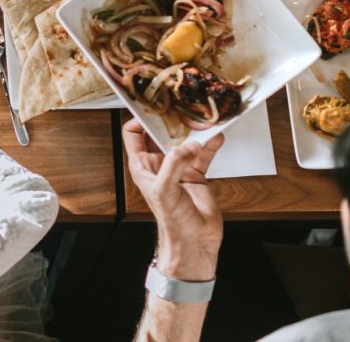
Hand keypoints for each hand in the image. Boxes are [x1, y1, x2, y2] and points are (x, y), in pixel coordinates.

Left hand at [122, 118, 223, 280]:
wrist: (195, 242)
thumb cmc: (172, 223)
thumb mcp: (165, 191)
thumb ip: (174, 165)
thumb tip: (188, 146)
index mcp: (142, 166)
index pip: (133, 134)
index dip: (139, 119)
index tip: (153, 108)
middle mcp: (159, 164)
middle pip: (162, 134)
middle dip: (172, 121)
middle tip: (182, 108)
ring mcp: (178, 168)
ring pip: (185, 142)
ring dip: (194, 132)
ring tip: (203, 121)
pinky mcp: (195, 174)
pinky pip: (203, 153)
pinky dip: (210, 144)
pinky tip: (216, 138)